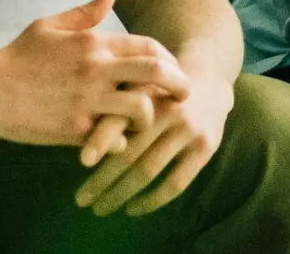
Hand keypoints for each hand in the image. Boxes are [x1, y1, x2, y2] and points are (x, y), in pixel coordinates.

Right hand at [0, 0, 190, 145]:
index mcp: (94, 42)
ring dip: (150, 117)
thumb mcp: (50, 26)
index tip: (174, 71)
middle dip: (180, 84)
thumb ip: (86, 12)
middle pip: (157, 72)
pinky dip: (121, 143)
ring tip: (145, 122)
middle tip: (186, 95)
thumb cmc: (17, 56)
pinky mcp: (75, 130)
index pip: (150, 46)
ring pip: (141, 109)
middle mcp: (96, 69)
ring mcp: (87, 100)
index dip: (169, 60)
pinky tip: (116, 141)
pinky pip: (115, 140)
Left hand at [74, 75, 234, 216]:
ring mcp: (188, 129)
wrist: (209, 80)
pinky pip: (175, 183)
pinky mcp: (205, 147)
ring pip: (147, 171)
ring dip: (120, 195)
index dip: (100, 141)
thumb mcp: (137, 88)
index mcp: (144, 93)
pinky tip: (133, 208)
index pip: (118, 121)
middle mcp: (166, 110)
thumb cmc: (158, 91)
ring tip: (100, 208)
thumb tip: (82, 148)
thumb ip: (113, 111)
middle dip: (101, 181)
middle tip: (81, 200)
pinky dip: (152, 201)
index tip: (83, 162)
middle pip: (128, 153)